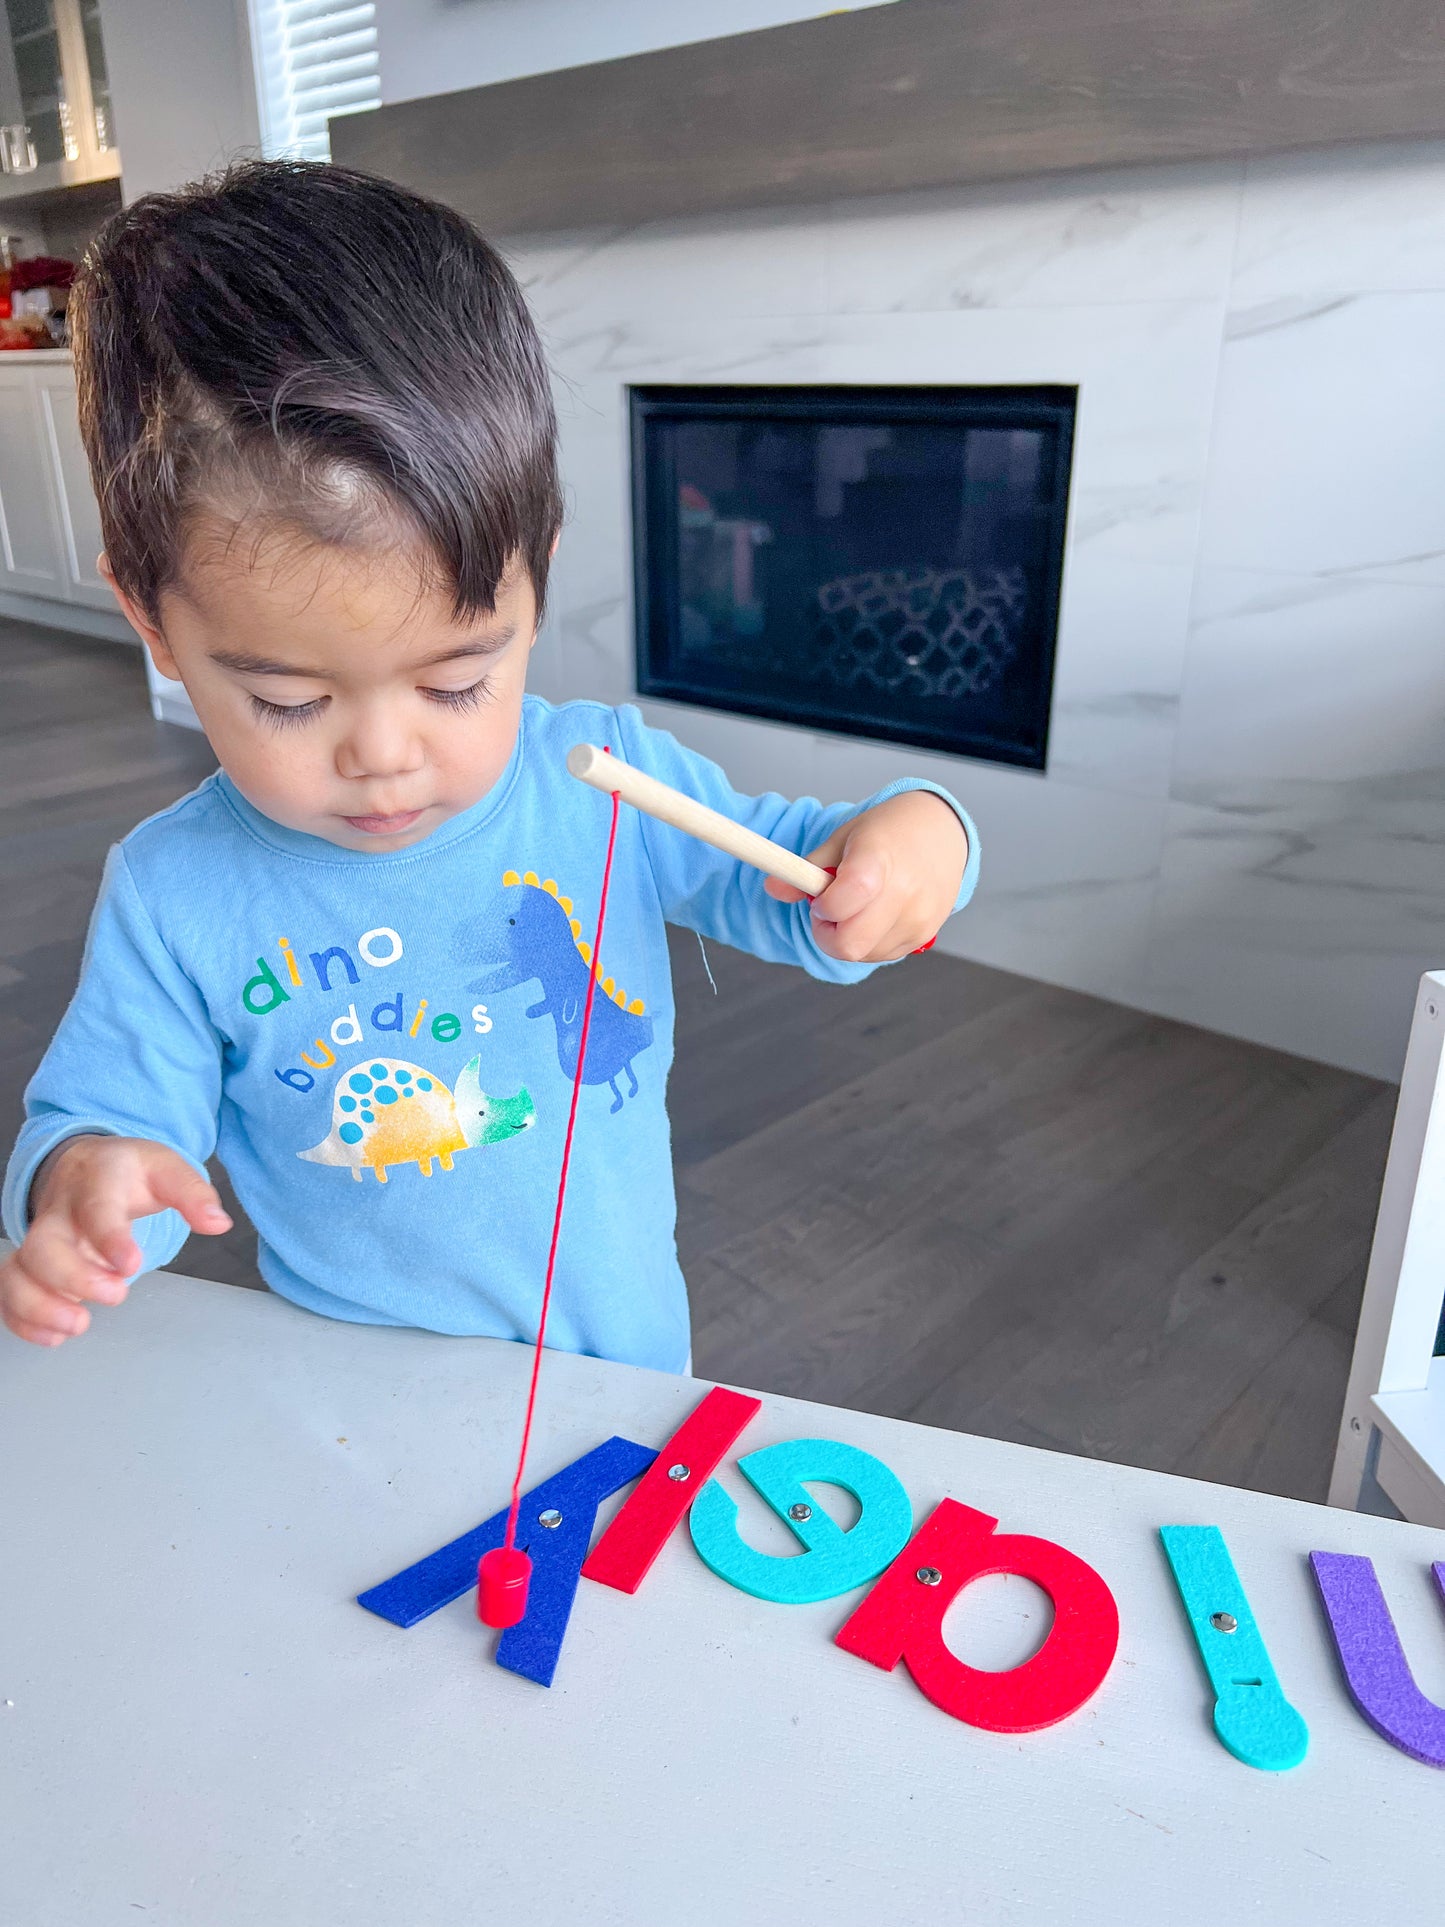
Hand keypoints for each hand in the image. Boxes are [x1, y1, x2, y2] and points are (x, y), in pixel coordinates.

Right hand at [0, 1135, 230, 1346]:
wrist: (83, 1166)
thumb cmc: (126, 1172)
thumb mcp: (166, 1168)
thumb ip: (192, 1193)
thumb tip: (218, 1222)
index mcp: (97, 1182)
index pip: (96, 1209)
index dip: (109, 1238)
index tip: (131, 1265)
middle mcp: (59, 1212)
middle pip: (44, 1245)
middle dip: (73, 1278)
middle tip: (116, 1294)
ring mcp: (39, 1239)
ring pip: (18, 1272)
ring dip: (40, 1305)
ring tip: (78, 1325)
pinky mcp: (29, 1264)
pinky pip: (9, 1291)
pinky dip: (23, 1319)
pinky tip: (55, 1336)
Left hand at [764, 791, 967, 963]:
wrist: (942, 833)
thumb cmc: (887, 833)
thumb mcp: (842, 839)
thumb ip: (805, 869)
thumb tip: (772, 888)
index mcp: (878, 860)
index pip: (845, 900)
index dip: (823, 907)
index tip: (820, 896)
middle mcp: (904, 893)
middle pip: (850, 944)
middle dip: (828, 935)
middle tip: (830, 912)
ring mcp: (918, 918)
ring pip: (863, 955)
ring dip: (848, 938)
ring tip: (857, 906)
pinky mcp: (925, 935)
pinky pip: (882, 954)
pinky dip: (869, 942)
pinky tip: (876, 914)